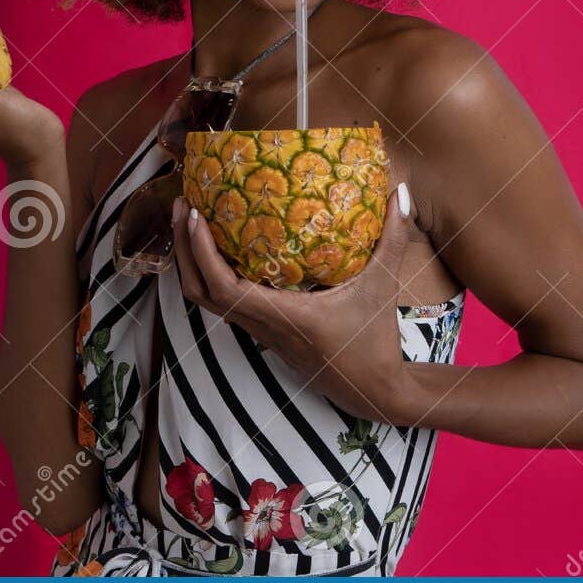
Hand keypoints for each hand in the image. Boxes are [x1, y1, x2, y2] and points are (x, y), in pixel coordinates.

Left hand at [171, 183, 416, 422]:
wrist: (373, 391)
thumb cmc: (375, 341)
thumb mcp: (384, 286)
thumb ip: (393, 238)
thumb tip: (400, 191)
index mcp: (282, 316)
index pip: (225, 287)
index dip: (201, 252)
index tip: (195, 215)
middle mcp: (262, 325)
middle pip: (201, 292)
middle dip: (183, 249)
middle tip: (182, 205)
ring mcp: (259, 331)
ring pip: (207, 300)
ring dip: (192, 262)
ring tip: (190, 220)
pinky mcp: (263, 331)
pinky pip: (223, 301)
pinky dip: (210, 273)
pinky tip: (220, 245)